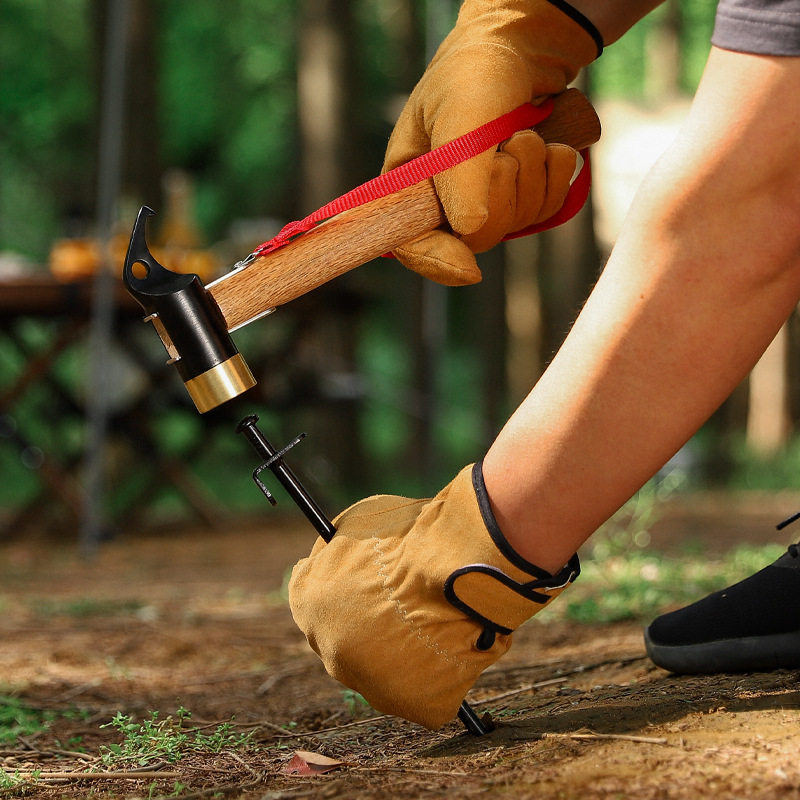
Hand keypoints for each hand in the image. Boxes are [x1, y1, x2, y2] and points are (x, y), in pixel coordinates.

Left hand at [289, 463, 579, 728]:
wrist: (454, 568)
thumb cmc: (409, 538)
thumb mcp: (356, 524)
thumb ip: (338, 548)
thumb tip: (335, 555)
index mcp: (308, 604)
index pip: (310, 600)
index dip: (340, 588)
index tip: (363, 582)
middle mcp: (331, 652)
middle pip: (346, 641)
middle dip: (370, 624)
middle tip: (404, 603)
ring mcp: (373, 686)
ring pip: (386, 671)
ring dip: (403, 651)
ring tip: (436, 619)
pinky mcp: (417, 706)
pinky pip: (426, 692)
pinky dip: (439, 674)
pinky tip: (453, 644)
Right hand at [383, 0, 600, 284]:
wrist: (527, 45)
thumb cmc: (477, 72)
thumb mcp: (462, 117)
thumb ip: (461, 175)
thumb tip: (470, 232)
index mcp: (409, 186)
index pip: (411, 243)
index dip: (436, 260)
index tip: (468, 269)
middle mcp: (445, 201)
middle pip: (476, 238)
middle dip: (502, 189)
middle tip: (505, 145)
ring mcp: (486, 201)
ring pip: (517, 223)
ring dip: (532, 172)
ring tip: (524, 132)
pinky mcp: (522, 196)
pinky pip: (545, 208)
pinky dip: (554, 174)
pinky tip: (547, 145)